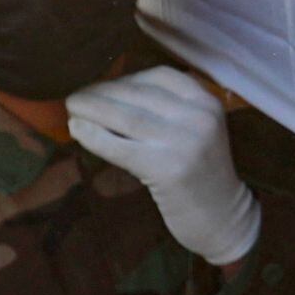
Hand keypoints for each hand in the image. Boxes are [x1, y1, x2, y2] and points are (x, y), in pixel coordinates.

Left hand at [63, 66, 262, 266]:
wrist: (223, 218)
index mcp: (208, 102)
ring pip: (126, 117)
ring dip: (91, 109)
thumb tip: (111, 92)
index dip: (125, 78)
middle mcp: (199, 116)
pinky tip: (77, 131)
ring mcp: (184, 142)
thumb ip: (169, 110)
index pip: (159, 76)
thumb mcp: (198, 131)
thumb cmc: (203, 174)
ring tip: (71, 108)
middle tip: (75, 95)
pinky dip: (94, 136)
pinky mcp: (166, 169)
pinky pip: (120, 147)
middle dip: (101, 92)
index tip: (102, 84)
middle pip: (138, 94)